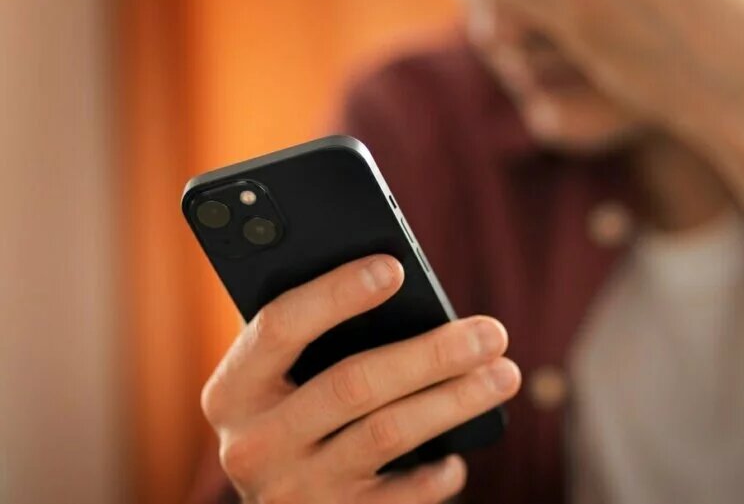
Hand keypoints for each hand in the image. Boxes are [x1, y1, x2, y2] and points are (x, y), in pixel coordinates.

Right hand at [201, 255, 520, 502]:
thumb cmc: (298, 411)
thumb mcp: (287, 377)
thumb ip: (321, 337)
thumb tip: (403, 283)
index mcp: (233, 389)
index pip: (280, 327)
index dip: (336, 294)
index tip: (394, 268)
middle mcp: (252, 444)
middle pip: (352, 384)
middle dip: (431, 353)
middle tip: (492, 332)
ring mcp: (291, 490)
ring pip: (386, 434)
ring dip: (455, 401)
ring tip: (504, 375)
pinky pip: (401, 496)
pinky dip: (437, 472)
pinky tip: (459, 454)